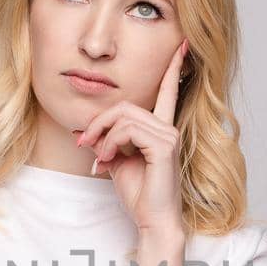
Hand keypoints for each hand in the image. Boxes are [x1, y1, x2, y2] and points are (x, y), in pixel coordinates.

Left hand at [73, 38, 188, 235]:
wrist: (152, 221)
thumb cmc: (139, 195)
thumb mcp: (117, 163)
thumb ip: (108, 142)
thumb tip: (86, 132)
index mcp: (161, 129)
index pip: (168, 92)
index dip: (173, 68)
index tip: (183, 45)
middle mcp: (168, 128)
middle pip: (126, 105)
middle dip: (99, 121)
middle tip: (84, 141)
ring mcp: (168, 136)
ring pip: (124, 116)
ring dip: (102, 136)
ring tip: (100, 157)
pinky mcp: (164, 146)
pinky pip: (127, 130)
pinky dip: (110, 143)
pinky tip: (107, 160)